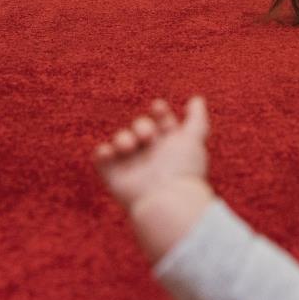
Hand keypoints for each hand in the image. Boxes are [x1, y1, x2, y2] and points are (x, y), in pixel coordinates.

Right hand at [94, 97, 208, 210]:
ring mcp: (131, 164)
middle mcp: (151, 154)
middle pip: (141, 126)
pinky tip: (112, 152)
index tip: (159, 108)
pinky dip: (103, 151)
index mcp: (171, 146)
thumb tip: (197, 98)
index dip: (160, 111)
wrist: (164, 201)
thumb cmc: (182, 169)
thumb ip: (196, 119)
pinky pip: (101, 156)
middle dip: (142, 125)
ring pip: (121, 138)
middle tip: (147, 136)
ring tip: (129, 146)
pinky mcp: (113, 175)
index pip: (163, 120)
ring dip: (123, 137)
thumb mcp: (193, 139)